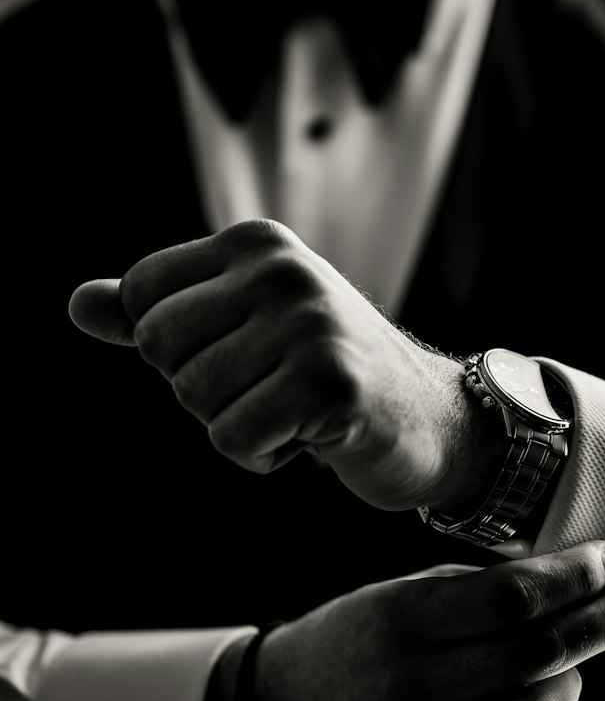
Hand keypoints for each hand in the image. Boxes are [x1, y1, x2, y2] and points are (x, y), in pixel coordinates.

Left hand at [68, 219, 503, 512]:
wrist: (430, 420)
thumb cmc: (324, 375)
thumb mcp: (242, 327)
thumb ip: (159, 313)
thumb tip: (78, 306)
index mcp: (257, 244)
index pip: (142, 295)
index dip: (175, 347)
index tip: (241, 354)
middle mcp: (283, 271)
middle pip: (159, 347)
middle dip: (201, 389)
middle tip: (269, 388)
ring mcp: (310, 325)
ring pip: (194, 397)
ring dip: (236, 426)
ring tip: (294, 411)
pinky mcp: (329, 384)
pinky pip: (234, 439)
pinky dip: (263, 457)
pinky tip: (312, 438)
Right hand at [245, 540, 604, 700]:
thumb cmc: (366, 638)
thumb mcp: (407, 594)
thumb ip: (486, 591)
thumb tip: (588, 581)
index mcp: (405, 619)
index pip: (514, 596)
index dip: (577, 577)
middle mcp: (413, 687)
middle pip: (540, 654)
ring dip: (573, 687)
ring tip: (565, 671)